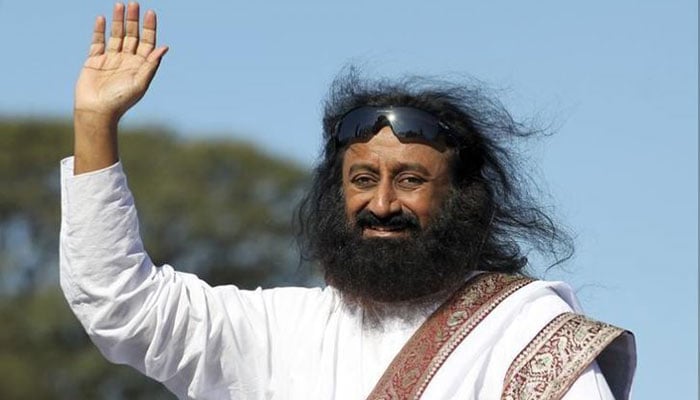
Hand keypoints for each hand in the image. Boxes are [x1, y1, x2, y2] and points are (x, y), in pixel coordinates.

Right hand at [73, 2, 167, 174]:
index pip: (147, 42)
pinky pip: (98, 42)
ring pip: (116, 35)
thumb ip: (151, 65)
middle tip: (134, 4)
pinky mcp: (94, 61)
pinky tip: (102, 18)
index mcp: (140, 65)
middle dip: (133, 20)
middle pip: (132, 35)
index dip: (149, 27)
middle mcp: (127, 60)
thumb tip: (164, 47)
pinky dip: (99, 30)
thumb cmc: (121, 101)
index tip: (151, 13)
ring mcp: (110, 59)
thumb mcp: (140, 83)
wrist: (97, 111)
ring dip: (118, 21)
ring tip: (120, 5)